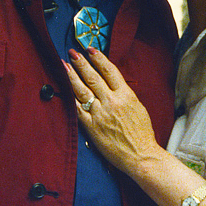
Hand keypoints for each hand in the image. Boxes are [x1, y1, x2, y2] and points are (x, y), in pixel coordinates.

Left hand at [64, 48, 166, 175]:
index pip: (109, 70)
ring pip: (82, 90)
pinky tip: (63, 89)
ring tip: (64, 65)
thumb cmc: (142, 133)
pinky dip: (70, 98)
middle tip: (72, 52)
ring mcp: (100, 114)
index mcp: (126, 95)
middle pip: (93, 77)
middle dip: (81, 63)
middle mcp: (112, 102)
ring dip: (72, 76)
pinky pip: (78, 110)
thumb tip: (112, 84)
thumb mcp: (138, 107)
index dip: (98, 58)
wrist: (141, 156)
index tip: (90, 49)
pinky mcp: (92, 127)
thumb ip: (124, 94)